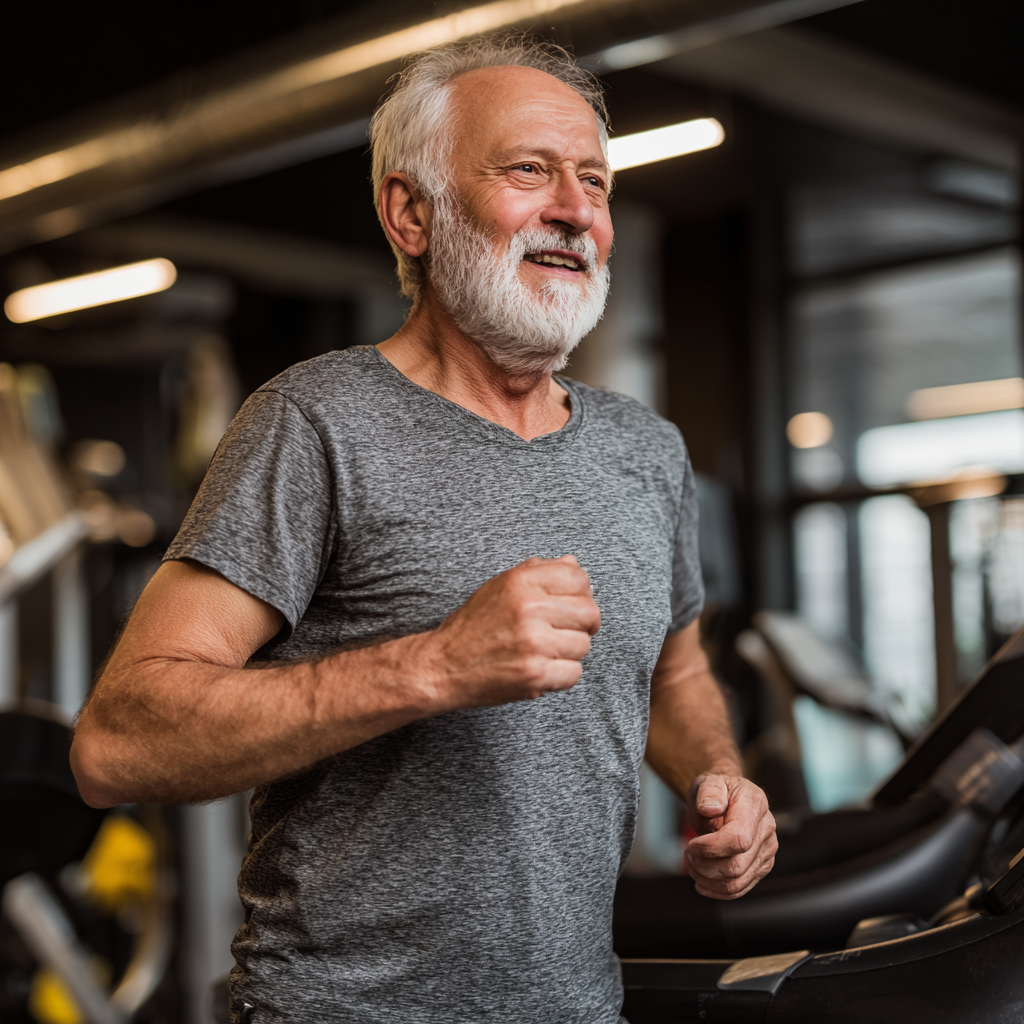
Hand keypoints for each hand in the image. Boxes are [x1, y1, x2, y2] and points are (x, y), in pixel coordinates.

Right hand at [422, 555, 599, 709]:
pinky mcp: (534, 674)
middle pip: (590, 613)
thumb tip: (572, 562)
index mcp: (521, 581)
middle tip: (564, 632)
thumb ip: (537, 571)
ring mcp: (533, 643)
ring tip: (544, 651)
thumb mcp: (500, 586)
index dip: (581, 593)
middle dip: (582, 624)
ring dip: (568, 652)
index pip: (579, 577)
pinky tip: (540, 669)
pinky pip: (574, 673)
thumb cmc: (472, 627)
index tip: (571, 605)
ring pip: (583, 645)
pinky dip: (560, 675)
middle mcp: (529, 608)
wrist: (443, 665)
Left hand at [685, 773, 776, 898]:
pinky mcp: (760, 866)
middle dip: (705, 866)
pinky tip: (702, 883)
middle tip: (689, 854)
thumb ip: (709, 792)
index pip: (738, 839)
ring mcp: (766, 851)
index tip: (691, 844)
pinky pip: (740, 888)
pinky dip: (718, 891)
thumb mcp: (707, 781)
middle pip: (737, 866)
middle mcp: (766, 830)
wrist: (724, 798)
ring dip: (708, 880)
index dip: (710, 848)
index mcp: (755, 805)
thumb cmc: (715, 791)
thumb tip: (710, 809)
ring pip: (737, 882)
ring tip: (693, 867)